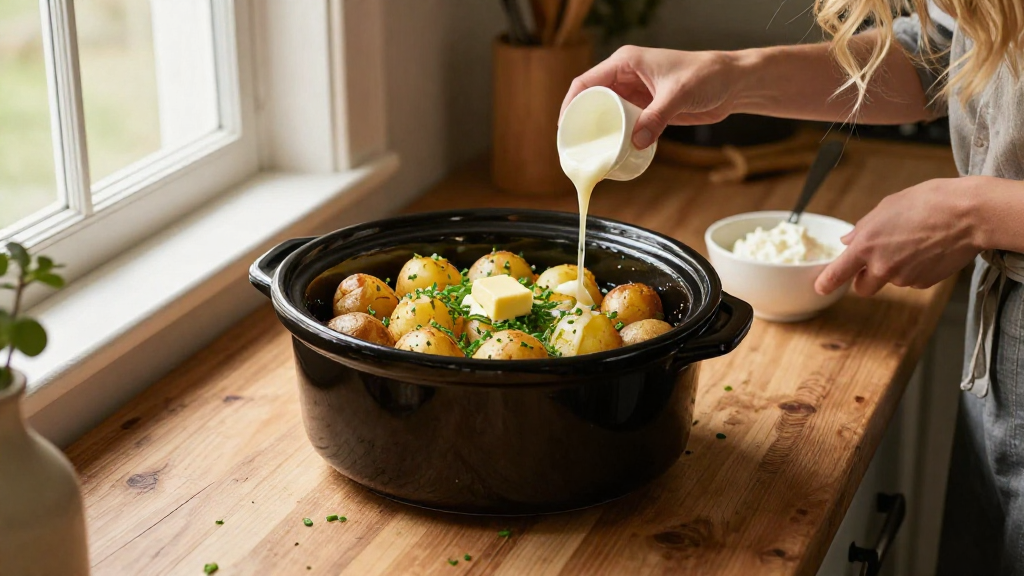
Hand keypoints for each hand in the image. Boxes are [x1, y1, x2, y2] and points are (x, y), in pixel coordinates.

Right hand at [559, 46, 740, 149]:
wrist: (733, 83)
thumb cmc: (708, 75)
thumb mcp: (679, 94)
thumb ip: (657, 117)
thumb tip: (636, 143)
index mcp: (626, 62)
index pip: (585, 82)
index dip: (570, 105)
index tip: (564, 128)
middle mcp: (626, 76)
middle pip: (591, 100)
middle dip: (580, 122)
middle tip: (572, 147)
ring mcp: (636, 93)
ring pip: (606, 113)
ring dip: (598, 131)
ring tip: (588, 153)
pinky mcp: (647, 108)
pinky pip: (623, 123)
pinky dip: (616, 136)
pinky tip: (612, 151)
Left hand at [815, 177, 983, 295]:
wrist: (968, 214)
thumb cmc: (927, 203)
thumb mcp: (887, 207)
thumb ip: (863, 228)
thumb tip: (847, 241)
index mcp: (866, 246)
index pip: (837, 274)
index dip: (826, 283)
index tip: (820, 288)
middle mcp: (881, 267)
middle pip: (862, 288)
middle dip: (864, 279)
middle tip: (874, 263)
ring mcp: (904, 278)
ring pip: (890, 281)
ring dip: (894, 270)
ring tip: (913, 243)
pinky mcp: (924, 282)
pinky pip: (912, 280)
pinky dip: (915, 270)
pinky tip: (927, 250)